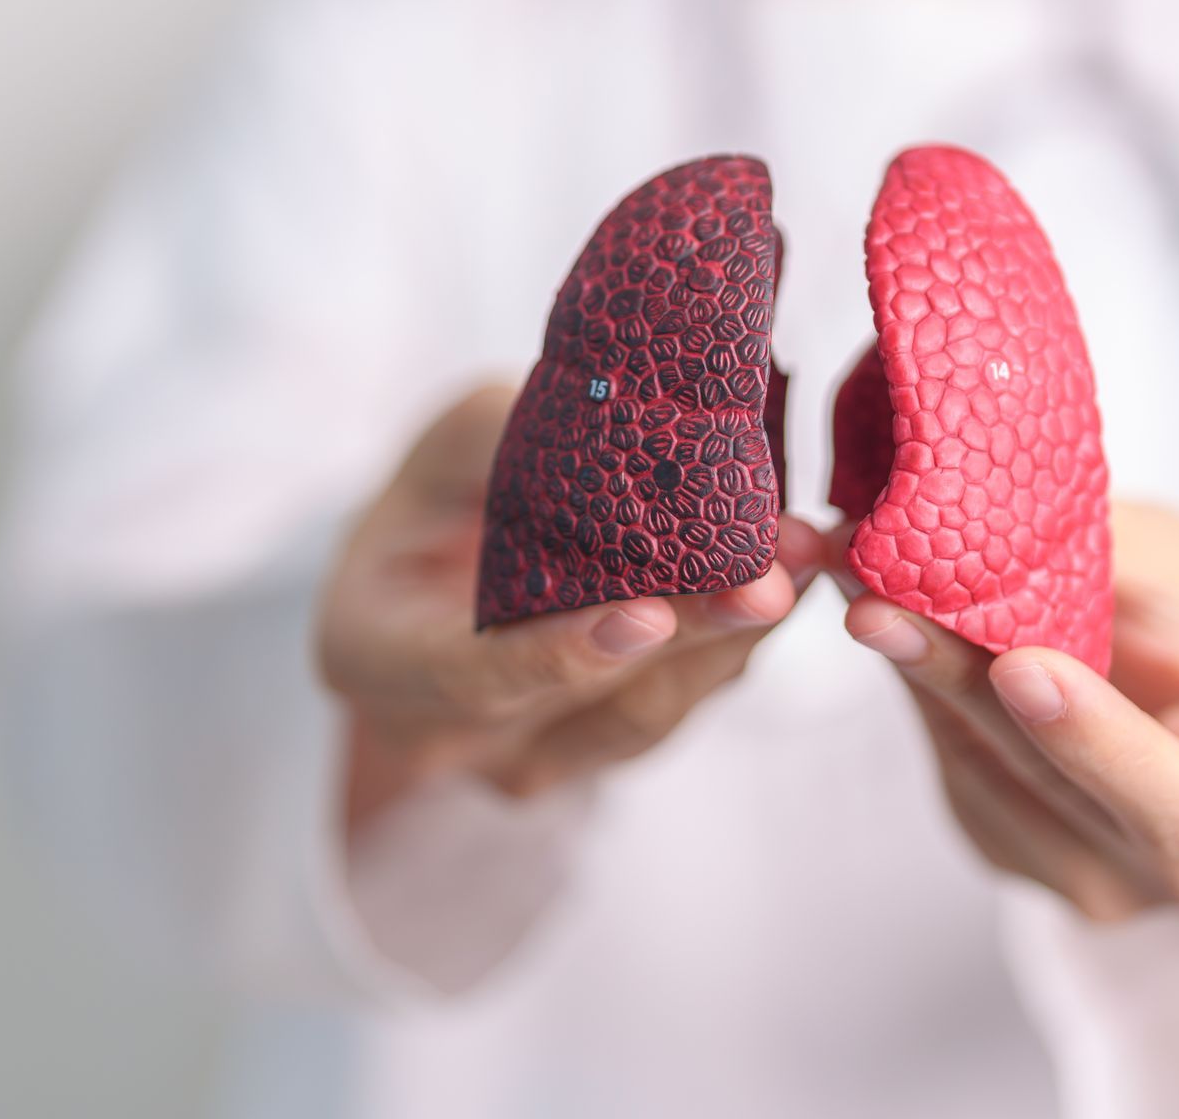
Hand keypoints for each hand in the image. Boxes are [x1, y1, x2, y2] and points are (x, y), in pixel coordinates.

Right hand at [316, 385, 817, 828]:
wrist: (442, 559)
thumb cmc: (437, 491)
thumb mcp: (448, 442)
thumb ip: (509, 440)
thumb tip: (615, 421)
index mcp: (373, 655)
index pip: (473, 674)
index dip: (561, 652)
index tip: (647, 617)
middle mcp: (445, 734)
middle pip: (584, 700)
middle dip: (691, 634)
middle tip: (773, 576)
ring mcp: (525, 758)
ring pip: (649, 714)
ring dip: (735, 640)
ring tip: (805, 559)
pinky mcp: (600, 751)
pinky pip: (678, 707)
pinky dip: (737, 645)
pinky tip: (792, 580)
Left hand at [831, 501, 1178, 921]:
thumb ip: (1110, 574)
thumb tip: (987, 532)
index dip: (1095, 740)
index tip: (1021, 665)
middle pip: (1053, 782)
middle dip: (958, 678)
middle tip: (877, 599)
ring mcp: (1092, 877)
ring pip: (983, 771)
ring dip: (907, 671)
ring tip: (843, 578)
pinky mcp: (1010, 848)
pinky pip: (954, 765)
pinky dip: (912, 686)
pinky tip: (877, 616)